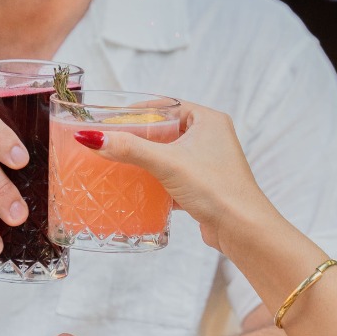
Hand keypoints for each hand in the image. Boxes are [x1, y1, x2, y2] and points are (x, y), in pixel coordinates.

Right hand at [87, 104, 275, 253]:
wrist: (242, 229)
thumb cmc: (216, 189)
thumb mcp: (168, 163)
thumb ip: (131, 149)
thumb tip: (94, 138)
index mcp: (208, 120)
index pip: (167, 106)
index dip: (139, 111)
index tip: (113, 118)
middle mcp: (211, 137)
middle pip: (166, 130)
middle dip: (139, 137)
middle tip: (111, 140)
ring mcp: (208, 162)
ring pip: (169, 154)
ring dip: (146, 159)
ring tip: (118, 161)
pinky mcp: (204, 185)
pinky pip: (174, 175)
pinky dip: (156, 179)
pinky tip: (137, 186)